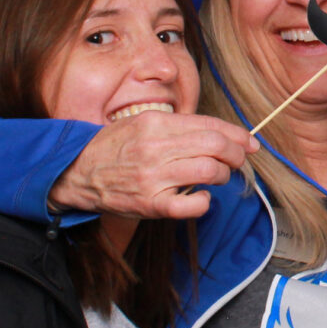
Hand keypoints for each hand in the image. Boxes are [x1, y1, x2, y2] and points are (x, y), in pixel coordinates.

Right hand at [47, 112, 257, 219]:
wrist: (76, 172)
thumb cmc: (114, 147)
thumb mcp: (141, 122)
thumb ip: (177, 127)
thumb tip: (218, 134)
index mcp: (156, 122)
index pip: (210, 125)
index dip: (237, 134)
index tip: (250, 143)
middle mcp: (155, 147)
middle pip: (216, 146)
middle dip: (236, 154)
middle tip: (239, 160)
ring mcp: (153, 177)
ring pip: (209, 171)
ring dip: (223, 175)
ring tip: (217, 177)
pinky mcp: (150, 204)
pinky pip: (190, 205)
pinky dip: (203, 202)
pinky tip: (201, 197)